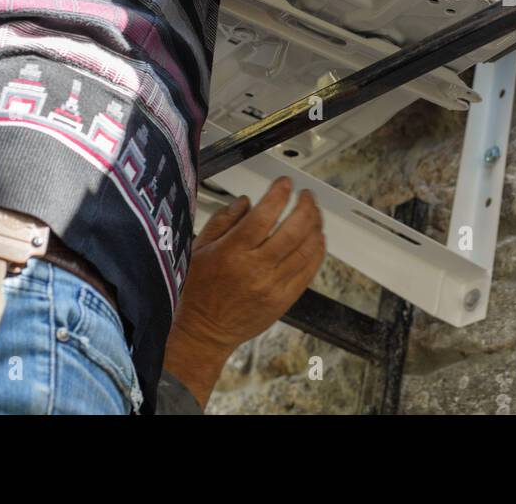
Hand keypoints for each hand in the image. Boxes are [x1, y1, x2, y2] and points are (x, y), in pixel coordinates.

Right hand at [162, 177, 325, 405]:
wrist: (203, 332)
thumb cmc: (198, 291)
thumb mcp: (199, 250)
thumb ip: (222, 221)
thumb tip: (245, 202)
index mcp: (232, 252)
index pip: (264, 215)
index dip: (279, 194)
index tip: (284, 183)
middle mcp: (255, 268)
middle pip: (293, 230)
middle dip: (305, 206)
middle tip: (306, 195)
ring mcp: (272, 285)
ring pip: (306, 248)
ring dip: (315, 225)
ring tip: (314, 212)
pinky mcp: (283, 300)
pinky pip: (309, 271)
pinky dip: (317, 251)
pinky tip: (317, 238)